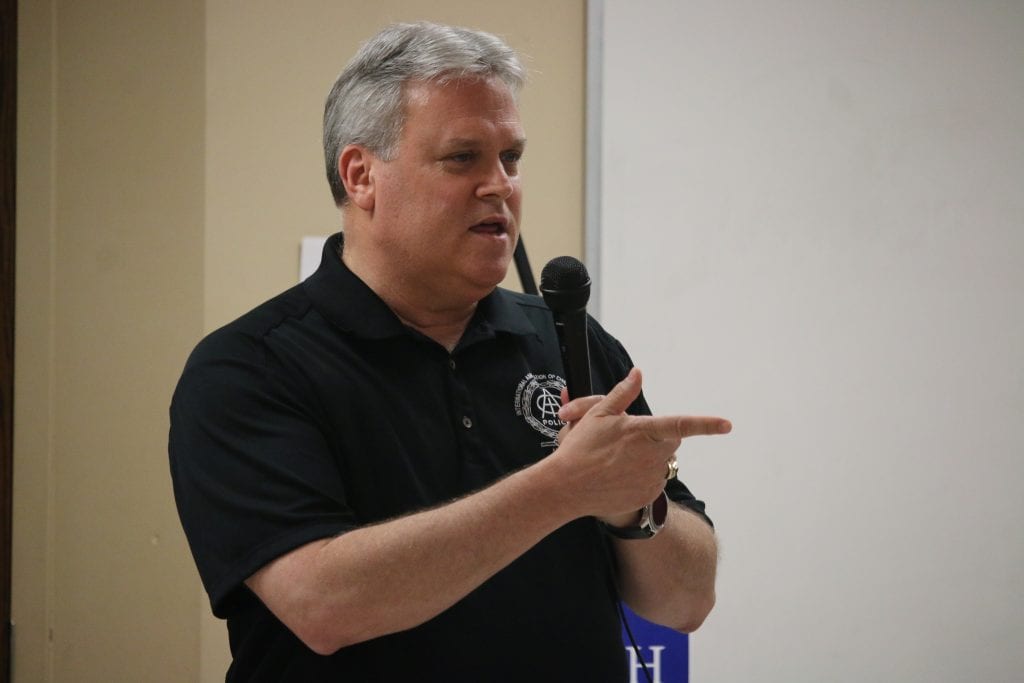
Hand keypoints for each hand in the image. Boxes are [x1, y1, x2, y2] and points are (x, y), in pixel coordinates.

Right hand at [550, 368, 730, 522]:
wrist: (566, 487)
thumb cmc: (580, 448)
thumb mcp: (598, 415)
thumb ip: (623, 393)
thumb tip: (638, 374)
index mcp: (643, 432)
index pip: (681, 425)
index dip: (706, 424)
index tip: (727, 424)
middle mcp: (652, 456)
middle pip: (670, 440)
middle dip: (658, 436)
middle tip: (629, 437)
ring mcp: (651, 478)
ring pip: (661, 461)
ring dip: (647, 456)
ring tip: (615, 459)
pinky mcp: (647, 495)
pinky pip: (653, 481)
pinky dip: (640, 476)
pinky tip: (617, 475)